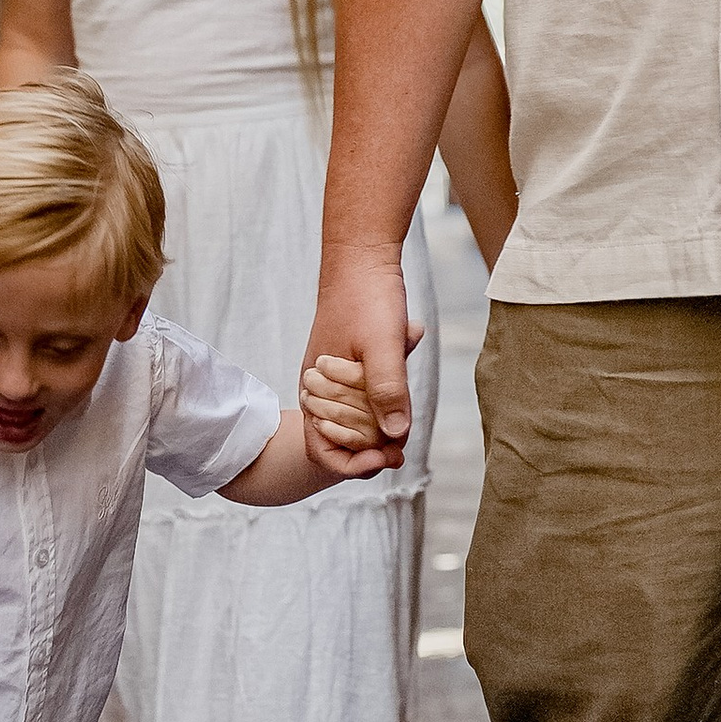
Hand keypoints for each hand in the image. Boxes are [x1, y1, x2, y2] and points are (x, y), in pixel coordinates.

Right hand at [303, 245, 415, 480]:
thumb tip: (395, 437)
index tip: (389, 457)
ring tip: (405, 397)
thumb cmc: (367, 297)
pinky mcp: (351, 367)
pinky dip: (388, 395)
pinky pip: (367, 395)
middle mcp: (320, 390)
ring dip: (383, 419)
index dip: (355, 465)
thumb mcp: (383, 343)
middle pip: (344, 442)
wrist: (363, 256)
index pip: (325, 452)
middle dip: (374, 447)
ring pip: (358, 421)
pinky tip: (404, 363)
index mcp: (315, 390)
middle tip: (404, 443)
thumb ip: (388, 389)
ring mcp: (335, 379)